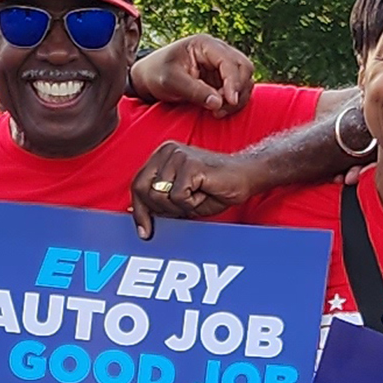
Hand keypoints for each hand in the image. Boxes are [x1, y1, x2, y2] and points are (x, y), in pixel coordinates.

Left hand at [129, 141, 262, 236]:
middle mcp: (166, 151)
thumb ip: (159, 200)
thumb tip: (136, 212)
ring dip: (179, 206)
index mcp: (162, 155)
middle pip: (143, 189)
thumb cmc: (215, 188)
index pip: (137, 183)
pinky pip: (178, 197)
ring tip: (197, 197)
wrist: (245, 177)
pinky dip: (191, 204)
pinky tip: (203, 193)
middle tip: (181, 211)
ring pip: (159, 196)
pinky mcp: (189, 164)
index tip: (144, 231)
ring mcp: (177, 155)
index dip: (139, 210)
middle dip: (159, 210)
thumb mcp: (181, 197)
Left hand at [130, 34, 255, 117]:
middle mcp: (218, 51)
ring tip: (217, 113)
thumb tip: (219, 103)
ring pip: (245, 80)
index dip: (233, 82)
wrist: (149, 78)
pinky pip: (238, 90)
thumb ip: (194, 91)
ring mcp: (222, 65)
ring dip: (237, 98)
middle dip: (238, 90)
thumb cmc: (156, 74)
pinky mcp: (222, 79)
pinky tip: (218, 111)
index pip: (230, 61)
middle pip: (244, 68)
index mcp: (205, 45)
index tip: (229, 101)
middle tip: (220, 110)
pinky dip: (233, 102)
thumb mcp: (171, 82)